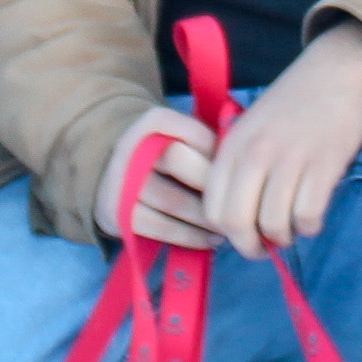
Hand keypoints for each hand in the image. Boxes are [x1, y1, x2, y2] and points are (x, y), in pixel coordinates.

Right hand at [102, 103, 222, 251]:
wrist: (118, 176)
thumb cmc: (167, 157)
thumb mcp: (185, 138)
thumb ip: (211, 145)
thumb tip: (243, 171)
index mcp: (153, 122)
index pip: (195, 133)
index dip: (217, 154)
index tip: (233, 172)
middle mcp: (132, 147)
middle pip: (177, 160)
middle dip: (211, 186)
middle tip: (236, 203)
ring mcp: (121, 182)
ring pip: (173, 202)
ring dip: (206, 219)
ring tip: (228, 226)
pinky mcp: (119, 214)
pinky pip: (161, 228)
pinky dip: (191, 236)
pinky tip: (210, 239)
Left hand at [204, 21, 361, 257]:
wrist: (336, 71)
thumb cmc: (291, 104)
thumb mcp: (251, 129)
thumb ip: (238, 168)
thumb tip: (235, 221)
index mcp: (233, 146)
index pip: (212, 208)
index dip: (225, 235)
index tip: (242, 236)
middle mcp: (256, 153)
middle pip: (238, 223)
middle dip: (251, 247)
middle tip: (266, 247)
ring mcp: (290, 158)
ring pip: (274, 224)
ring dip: (284, 237)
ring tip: (292, 228)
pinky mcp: (324, 164)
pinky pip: (307, 216)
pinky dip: (309, 227)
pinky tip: (312, 218)